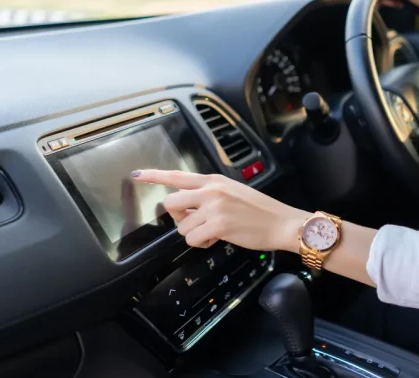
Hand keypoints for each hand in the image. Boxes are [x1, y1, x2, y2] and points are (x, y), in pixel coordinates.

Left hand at [131, 170, 307, 252]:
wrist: (281, 222)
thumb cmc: (260, 210)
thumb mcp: (233, 192)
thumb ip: (209, 195)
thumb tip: (188, 208)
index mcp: (214, 180)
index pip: (178, 176)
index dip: (154, 176)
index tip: (137, 175)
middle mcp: (211, 191)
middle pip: (171, 203)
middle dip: (178, 218)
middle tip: (194, 222)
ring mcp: (214, 208)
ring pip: (182, 226)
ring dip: (194, 234)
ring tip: (214, 232)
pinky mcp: (218, 225)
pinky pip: (193, 239)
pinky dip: (201, 243)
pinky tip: (216, 239)